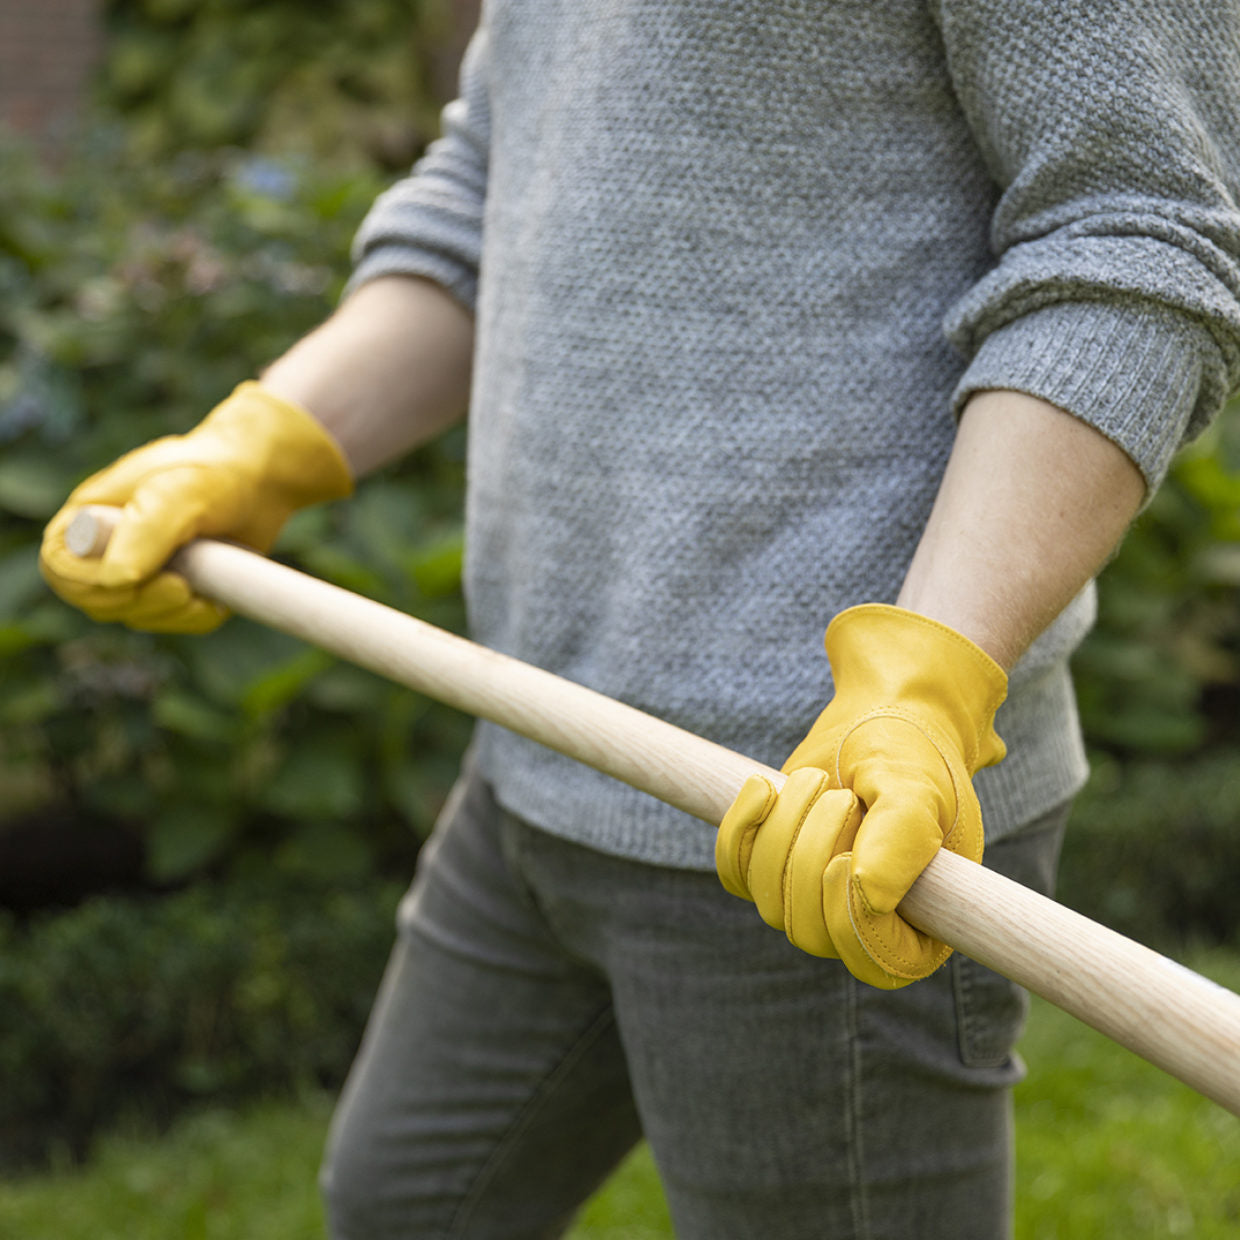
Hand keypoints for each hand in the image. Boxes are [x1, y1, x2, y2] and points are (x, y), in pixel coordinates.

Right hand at [39, 382, 351, 632]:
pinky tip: (216, 594)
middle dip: (138, 603)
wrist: (259, 480)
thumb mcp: (179, 492)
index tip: (134, 580)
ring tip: (203, 577)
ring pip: (137, 616)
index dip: (87, 583)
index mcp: (88, 518)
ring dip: (172, 610)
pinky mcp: (176, 591)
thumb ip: (146, 530)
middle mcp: (107, 548)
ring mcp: (142, 573)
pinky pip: (177, 622)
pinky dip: (197, 616)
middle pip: (96, 602)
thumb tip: (117, 580)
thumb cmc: (212, 473)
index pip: (60, 567)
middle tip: (181, 587)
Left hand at [715, 605, 1006, 988]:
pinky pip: (735, 870)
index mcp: (922, 924)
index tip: (844, 860)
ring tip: (820, 780)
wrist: (880, 719)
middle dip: (813, 852)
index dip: (851, 922)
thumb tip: (868, 896)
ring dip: (785, 828)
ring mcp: (810, 900)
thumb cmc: (913, 758)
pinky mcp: (769, 868)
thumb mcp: (918, 788)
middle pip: (810, 930)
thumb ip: (904, 838)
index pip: (877, 963)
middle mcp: (863, 925)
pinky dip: (741, 827)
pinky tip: (764, 787)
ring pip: (768, 898)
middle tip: (841, 795)